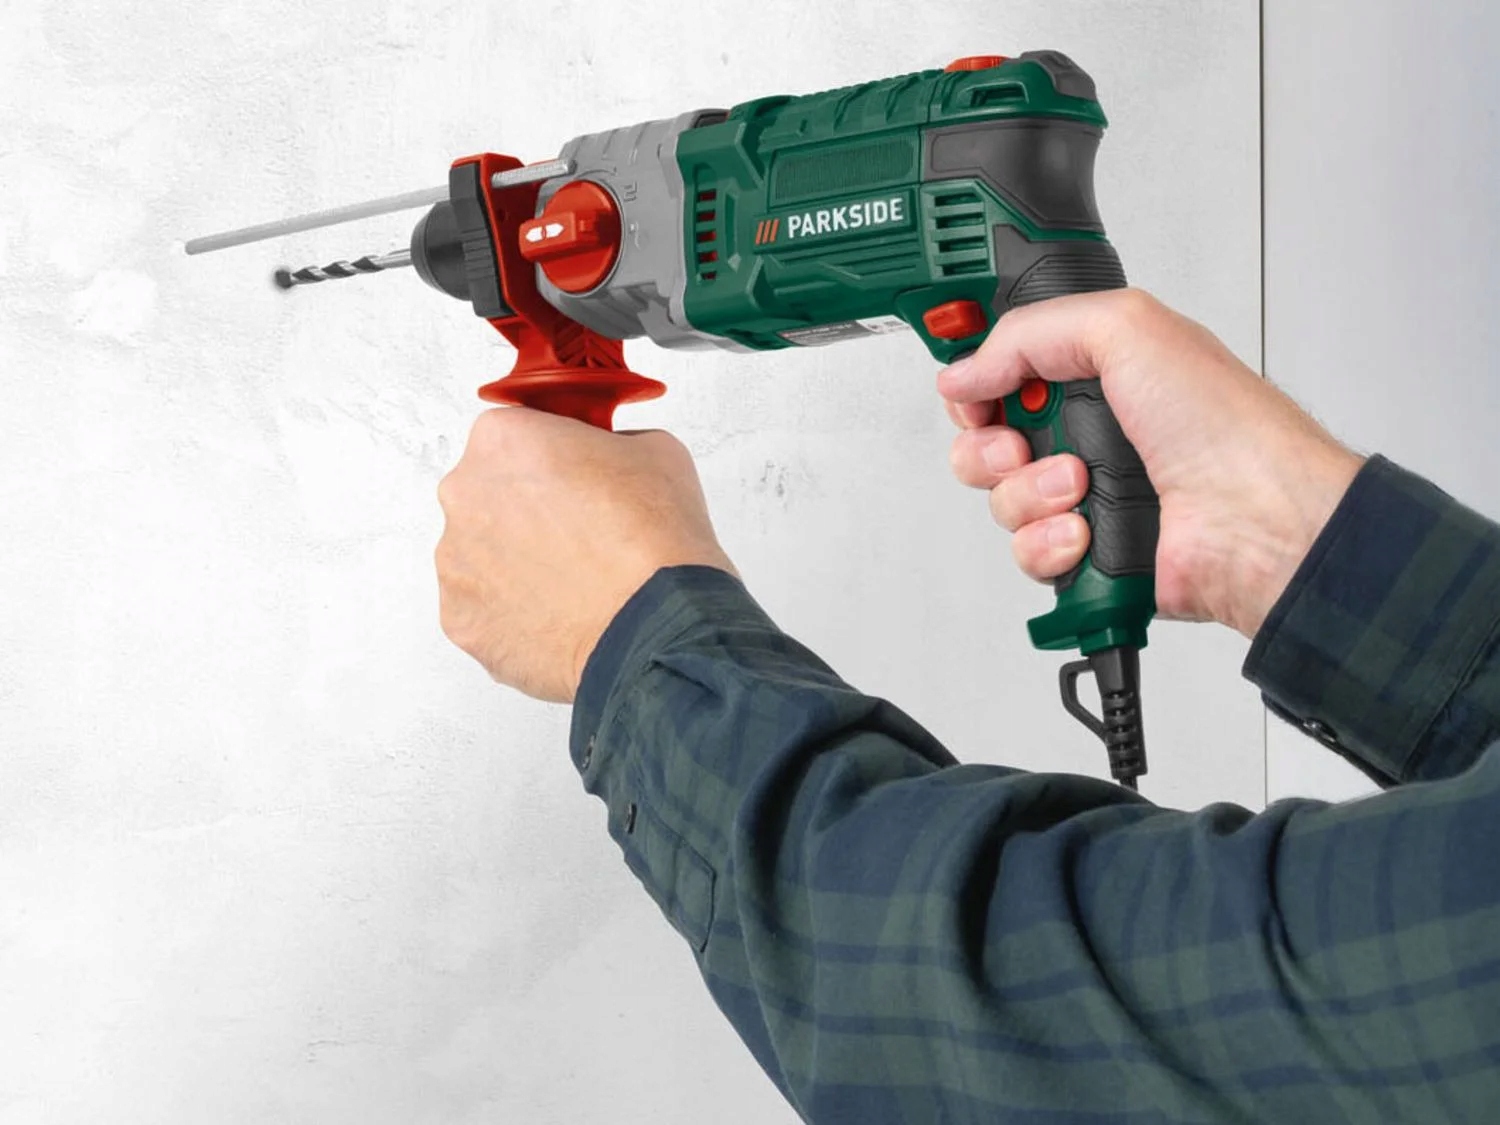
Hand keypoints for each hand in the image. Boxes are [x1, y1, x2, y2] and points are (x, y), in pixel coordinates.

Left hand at [436, 408, 735, 701]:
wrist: (656, 630)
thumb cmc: (654, 543)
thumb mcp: (655, 449)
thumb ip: (606, 444)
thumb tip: (599, 464)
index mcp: (501, 440)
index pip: (517, 435)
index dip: (553, 457)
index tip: (576, 479)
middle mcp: (463, 493)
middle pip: (490, 493)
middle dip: (529, 510)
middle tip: (580, 535)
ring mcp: (454, 562)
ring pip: (483, 554)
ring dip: (518, 563)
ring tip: (574, 585)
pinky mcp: (459, 620)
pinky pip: (483, 607)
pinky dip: (513, 612)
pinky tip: (558, 617)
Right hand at [938, 290, 1363, 639]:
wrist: (1260, 522)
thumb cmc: (1227, 426)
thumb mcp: (1127, 328)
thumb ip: (1030, 333)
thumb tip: (966, 369)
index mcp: (1098, 374)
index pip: (1005, 371)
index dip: (977, 378)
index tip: (968, 389)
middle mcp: (1089, 435)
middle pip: (985, 439)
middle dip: (989, 443)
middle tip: (1021, 443)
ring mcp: (1086, 498)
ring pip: (1000, 500)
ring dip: (1028, 494)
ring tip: (1078, 486)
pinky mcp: (1087, 554)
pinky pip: (1026, 554)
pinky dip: (1049, 544)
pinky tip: (1087, 532)